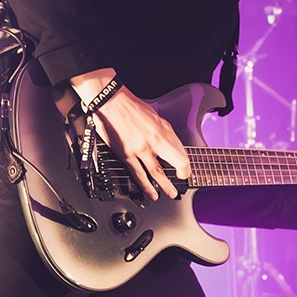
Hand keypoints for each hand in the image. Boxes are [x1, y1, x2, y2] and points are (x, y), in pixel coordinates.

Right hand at [71, 72, 189, 200]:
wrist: (111, 103)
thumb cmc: (131, 106)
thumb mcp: (155, 116)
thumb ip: (163, 132)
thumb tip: (170, 145)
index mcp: (162, 130)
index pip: (181, 152)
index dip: (186, 164)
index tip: (185, 169)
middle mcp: (153, 141)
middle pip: (174, 162)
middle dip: (180, 176)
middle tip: (182, 184)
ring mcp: (140, 149)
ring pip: (156, 172)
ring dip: (164, 185)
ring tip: (169, 193)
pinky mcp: (126, 155)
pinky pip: (138, 173)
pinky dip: (145, 185)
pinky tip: (150, 192)